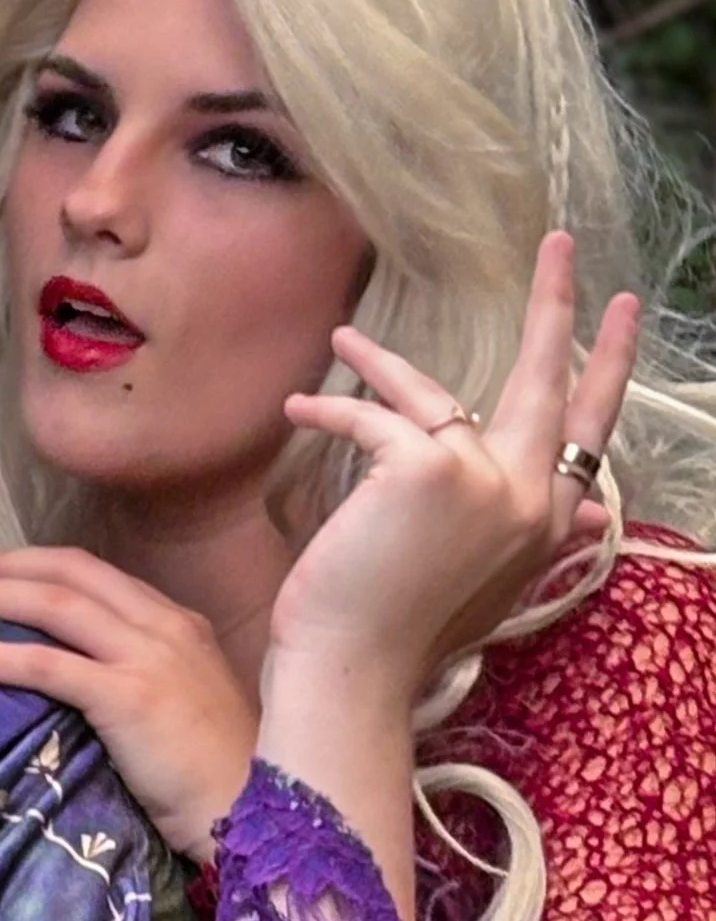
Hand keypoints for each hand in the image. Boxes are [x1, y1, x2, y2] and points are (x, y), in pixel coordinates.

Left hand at [0, 543, 260, 862]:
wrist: (251, 814)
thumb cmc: (212, 778)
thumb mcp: (179, 705)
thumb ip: (135, 675)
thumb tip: (66, 671)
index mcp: (177, 621)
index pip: (93, 572)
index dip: (33, 564)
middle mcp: (164, 625)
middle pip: (66, 572)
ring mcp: (149, 657)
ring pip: (52, 604)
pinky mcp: (128, 697)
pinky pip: (44, 665)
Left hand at [273, 230, 636, 690]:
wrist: (354, 675)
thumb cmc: (397, 636)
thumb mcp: (477, 578)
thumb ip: (511, 525)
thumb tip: (563, 503)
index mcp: (546, 525)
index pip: (587, 431)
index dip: (606, 368)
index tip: (620, 310)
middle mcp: (530, 498)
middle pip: (549, 382)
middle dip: (556, 307)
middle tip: (561, 245)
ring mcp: (486, 480)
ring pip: (434, 394)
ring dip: (381, 362)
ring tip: (347, 337)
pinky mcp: (428, 469)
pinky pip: (375, 414)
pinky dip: (332, 408)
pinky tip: (299, 409)